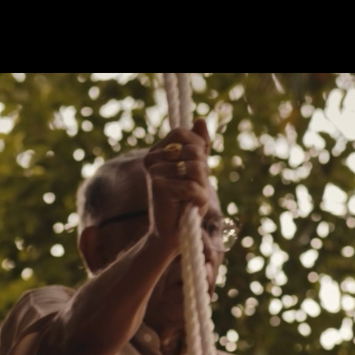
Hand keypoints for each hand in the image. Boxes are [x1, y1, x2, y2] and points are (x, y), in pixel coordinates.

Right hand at [143, 120, 213, 252]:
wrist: (171, 234)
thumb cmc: (185, 202)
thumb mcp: (195, 171)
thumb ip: (199, 147)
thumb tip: (201, 120)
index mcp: (156, 152)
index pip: (182, 133)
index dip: (198, 149)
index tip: (194, 170)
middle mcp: (151, 159)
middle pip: (194, 151)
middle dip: (202, 172)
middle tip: (192, 189)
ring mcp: (154, 172)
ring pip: (196, 168)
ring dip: (202, 187)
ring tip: (190, 199)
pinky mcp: (160, 188)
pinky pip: (194, 187)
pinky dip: (199, 200)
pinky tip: (189, 208)